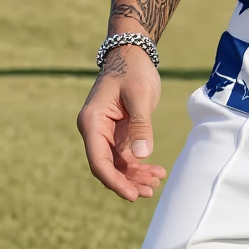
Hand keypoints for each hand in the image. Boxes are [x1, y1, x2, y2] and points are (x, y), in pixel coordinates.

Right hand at [77, 44, 166, 201]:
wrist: (133, 54)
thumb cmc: (134, 70)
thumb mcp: (140, 95)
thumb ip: (141, 124)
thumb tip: (142, 154)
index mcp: (92, 122)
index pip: (98, 160)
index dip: (114, 180)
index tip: (131, 194)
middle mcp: (94, 130)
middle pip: (107, 166)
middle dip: (127, 181)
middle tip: (150, 192)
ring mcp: (105, 133)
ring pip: (117, 164)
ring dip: (135, 175)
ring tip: (156, 182)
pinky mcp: (118, 132)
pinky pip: (125, 155)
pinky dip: (139, 164)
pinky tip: (156, 171)